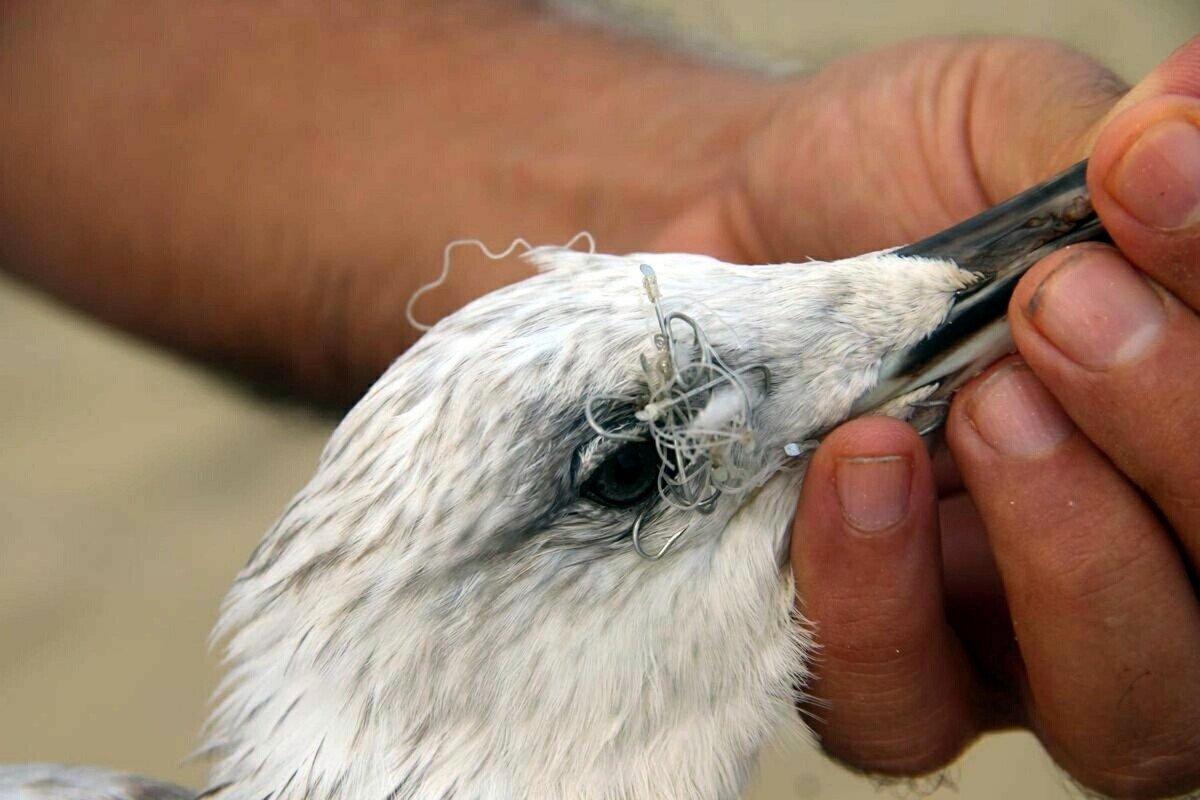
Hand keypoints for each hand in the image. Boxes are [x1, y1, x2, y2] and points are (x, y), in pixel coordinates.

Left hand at [760, 38, 1199, 796]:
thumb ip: (1096, 155)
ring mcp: (1004, 639)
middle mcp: (1136, 559)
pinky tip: (849, 476)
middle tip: (1059, 317)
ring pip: (1117, 714)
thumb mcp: (1005, 126)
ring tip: (976, 410)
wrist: (733, 230)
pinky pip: (897, 707)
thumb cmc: (885, 182)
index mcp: (1181, 440)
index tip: (1143, 192)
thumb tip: (1185, 118)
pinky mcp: (865, 659)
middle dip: (1175, 454)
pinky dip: (879, 604)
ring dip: (1068, 560)